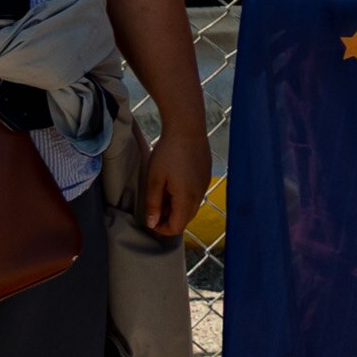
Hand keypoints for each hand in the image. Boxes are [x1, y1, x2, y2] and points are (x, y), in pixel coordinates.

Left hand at [139, 115, 213, 236]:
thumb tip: (152, 223)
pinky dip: (184, 196)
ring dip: (177, 207)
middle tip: (154, 206)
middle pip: (186, 219)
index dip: (162, 229)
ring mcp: (205, 185)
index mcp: (186, 198)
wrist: (187, 128)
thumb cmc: (168, 153)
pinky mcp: (206, 176)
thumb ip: (153, 203)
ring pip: (191, 207)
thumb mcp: (154, 179)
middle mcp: (199, 195)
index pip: (177, 227)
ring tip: (163, 192)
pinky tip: (174, 181)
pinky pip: (196, 194)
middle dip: (169, 218)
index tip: (150, 219)